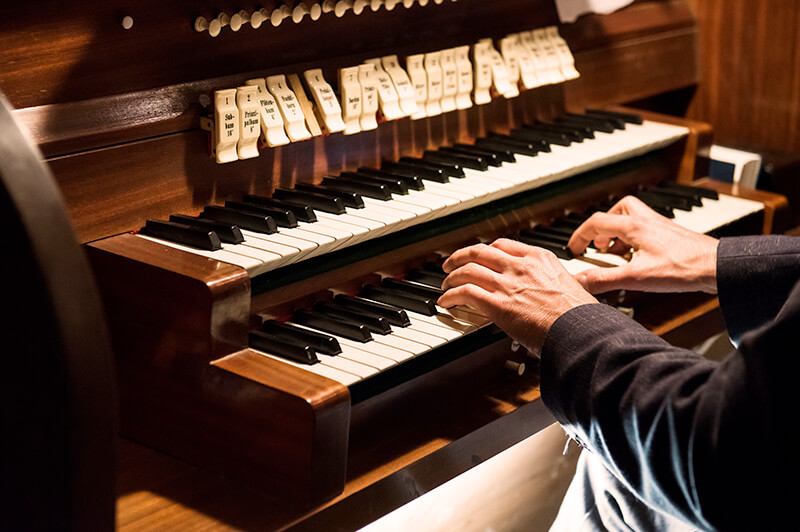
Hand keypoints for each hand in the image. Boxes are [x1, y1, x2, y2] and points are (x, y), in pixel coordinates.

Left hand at [439, 238, 596, 352]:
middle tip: (451, 264)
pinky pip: (465, 293)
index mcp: (540, 259)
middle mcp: (521, 266)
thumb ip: (556, 284)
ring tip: (445, 283)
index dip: (486, 250)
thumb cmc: (581, 316)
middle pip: (480, 251)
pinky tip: (446, 301)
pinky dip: (450, 296)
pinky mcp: (498, 305)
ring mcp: (508, 284)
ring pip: (468, 269)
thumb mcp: (573, 286)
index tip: (480, 256)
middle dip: (461, 256)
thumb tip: (555, 295)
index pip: (503, 245)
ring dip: (451, 276)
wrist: (581, 331)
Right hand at [568, 196, 718, 293]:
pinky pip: (648, 230)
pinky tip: (640, 258)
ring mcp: (661, 227)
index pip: (596, 222)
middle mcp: (647, 222)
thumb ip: (604, 280)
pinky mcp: (672, 236)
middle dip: (603, 225)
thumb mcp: (635, 277)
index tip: (574, 248)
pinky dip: (637, 240)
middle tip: (599, 243)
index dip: (580, 235)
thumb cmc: (683, 268)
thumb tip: (579, 282)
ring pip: (634, 217)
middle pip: (618, 210)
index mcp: (634, 227)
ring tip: (617, 252)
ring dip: (621, 231)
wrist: (717, 267)